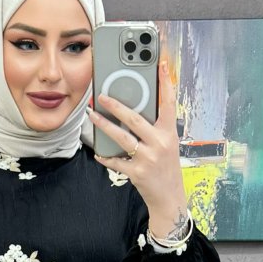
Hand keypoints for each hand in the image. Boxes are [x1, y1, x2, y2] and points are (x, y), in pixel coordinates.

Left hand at [88, 59, 186, 228]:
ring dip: (104, 126)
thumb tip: (135, 110)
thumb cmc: (167, 168)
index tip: (160, 64)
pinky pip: (116, 162)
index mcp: (169, 133)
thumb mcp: (168, 145)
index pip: (169, 102)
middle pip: (136, 119)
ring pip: (122, 137)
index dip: (165, 82)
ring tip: (92, 116)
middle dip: (117, 106)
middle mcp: (160, 144)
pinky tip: (98, 152)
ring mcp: (148, 158)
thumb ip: (156, 128)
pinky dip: (106, 156)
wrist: (170, 198)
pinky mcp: (137, 173)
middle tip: (102, 95)